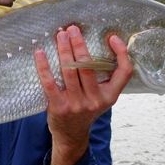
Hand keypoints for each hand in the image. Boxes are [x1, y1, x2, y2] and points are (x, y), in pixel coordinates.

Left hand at [34, 25, 131, 164]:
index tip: (112, 37)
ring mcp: (77, 104)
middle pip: (88, 66)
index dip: (121, 53)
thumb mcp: (102, 97)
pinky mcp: (59, 107)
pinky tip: (40, 53)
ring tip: (60, 35)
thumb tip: (102, 44)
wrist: (71, 135)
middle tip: (72, 29)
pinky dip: (44, 66)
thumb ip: (104, 77)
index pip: (124, 72)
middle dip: (79, 44)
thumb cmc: (86, 109)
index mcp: (110, 96)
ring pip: (70, 71)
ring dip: (64, 50)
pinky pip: (50, 83)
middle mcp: (95, 100)